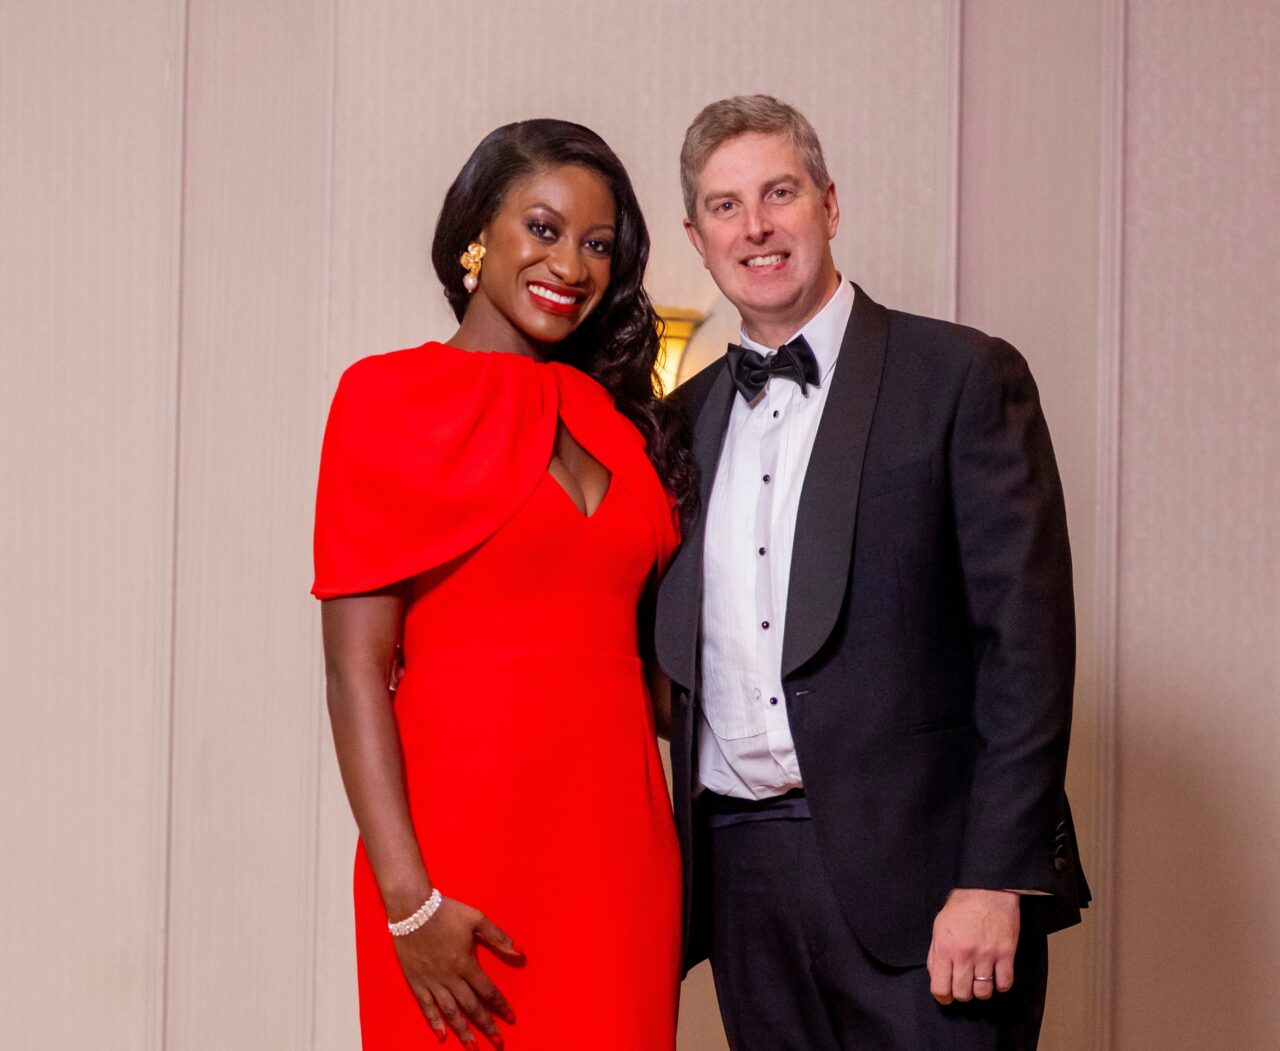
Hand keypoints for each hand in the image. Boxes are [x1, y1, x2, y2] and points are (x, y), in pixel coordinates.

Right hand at [391, 896, 524, 1046]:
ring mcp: (432, 981)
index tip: (511, 1019)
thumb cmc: (446, 912)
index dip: (501, 1006)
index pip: (488, 991)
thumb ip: (498, 937)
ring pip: (450, 1012)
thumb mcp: (476, 919)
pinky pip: (427, 1007)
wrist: (412, 908)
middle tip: (498, 1043)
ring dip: (463, 1031)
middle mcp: (450, 977)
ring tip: (473, 1047)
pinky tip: (442, 1035)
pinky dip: (434, 1022)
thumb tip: (520, 951)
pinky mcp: (416, 981)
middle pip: (472, 1007)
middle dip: (486, 1026)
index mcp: (466, 963)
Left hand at [926, 888, 1018, 1004]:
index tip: (946, 996)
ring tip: (979, 979)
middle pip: (963, 994)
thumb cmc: (962, 906)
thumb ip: (935, 954)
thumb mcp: (939, 927)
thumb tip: (936, 977)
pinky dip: (1000, 985)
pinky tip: (995, 975)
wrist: (987, 889)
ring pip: (983, 993)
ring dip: (981, 990)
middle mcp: (965, 954)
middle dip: (962, 993)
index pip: (940, 988)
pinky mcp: (1007, 953)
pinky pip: (1004, 984)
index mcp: (945, 947)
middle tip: (964, 984)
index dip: (943, 997)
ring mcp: (987, 954)